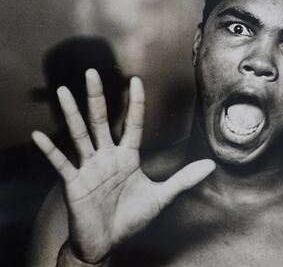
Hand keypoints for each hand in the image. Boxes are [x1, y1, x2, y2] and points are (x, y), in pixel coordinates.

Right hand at [32, 69, 214, 263]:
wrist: (107, 242)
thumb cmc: (131, 218)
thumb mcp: (162, 196)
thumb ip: (184, 179)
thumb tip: (211, 166)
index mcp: (127, 156)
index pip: (132, 123)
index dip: (135, 102)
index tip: (136, 80)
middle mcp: (107, 157)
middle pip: (101, 120)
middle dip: (97, 96)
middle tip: (92, 72)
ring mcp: (89, 168)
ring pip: (79, 135)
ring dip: (71, 114)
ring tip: (62, 91)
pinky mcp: (74, 183)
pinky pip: (60, 163)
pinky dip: (50, 150)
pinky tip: (39, 135)